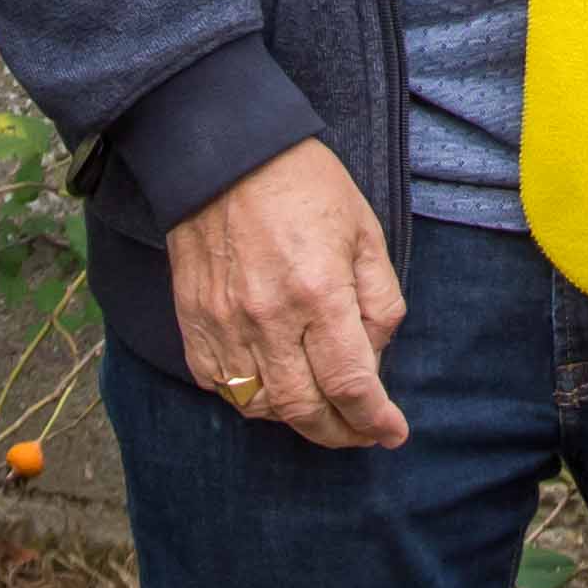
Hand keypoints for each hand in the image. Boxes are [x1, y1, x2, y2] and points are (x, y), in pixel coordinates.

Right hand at [166, 139, 408, 449]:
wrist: (224, 155)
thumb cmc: (303, 185)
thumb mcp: (365, 231)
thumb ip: (379, 300)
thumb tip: (375, 356)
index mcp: (318, 292)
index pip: (350, 384)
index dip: (375, 419)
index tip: (392, 432)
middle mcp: (269, 318)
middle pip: (305, 409)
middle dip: (341, 433)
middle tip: (362, 431)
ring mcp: (225, 325)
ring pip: (262, 406)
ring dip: (297, 418)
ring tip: (322, 408)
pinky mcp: (195, 322)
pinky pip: (220, 386)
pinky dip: (251, 398)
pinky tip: (273, 386)